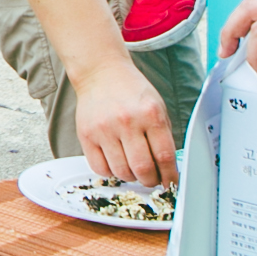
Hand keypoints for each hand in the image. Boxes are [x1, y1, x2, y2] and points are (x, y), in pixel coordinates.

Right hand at [71, 57, 174, 183]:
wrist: (101, 73)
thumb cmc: (131, 90)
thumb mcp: (157, 107)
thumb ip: (162, 136)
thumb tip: (166, 167)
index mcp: (150, 114)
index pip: (164, 156)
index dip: (169, 176)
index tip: (170, 182)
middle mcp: (127, 122)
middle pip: (142, 168)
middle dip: (150, 180)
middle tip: (151, 179)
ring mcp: (104, 129)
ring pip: (121, 172)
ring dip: (131, 177)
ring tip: (133, 170)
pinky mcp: (86, 135)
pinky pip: (100, 168)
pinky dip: (111, 172)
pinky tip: (116, 163)